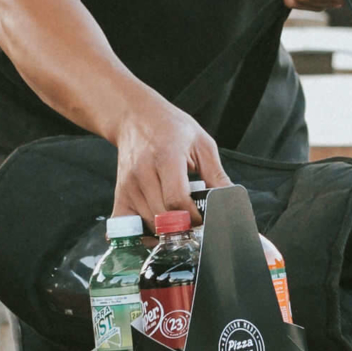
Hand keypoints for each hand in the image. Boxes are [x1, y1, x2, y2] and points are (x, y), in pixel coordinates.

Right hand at [113, 96, 225, 223]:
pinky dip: (141, 233)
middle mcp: (143, 172)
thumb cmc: (171, 128)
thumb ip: (216, 175)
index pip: (177, 200)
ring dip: (166, 229)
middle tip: (194, 222)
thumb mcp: (201, 143)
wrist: (136, 117)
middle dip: (182, 226)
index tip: (203, 219)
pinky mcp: (120, 193)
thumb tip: (231, 201)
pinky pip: (126, 224)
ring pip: (149, 223)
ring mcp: (129, 185)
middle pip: (163, 216)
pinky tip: (156, 229)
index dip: (193, 216)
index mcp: (167, 157)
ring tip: (178, 218)